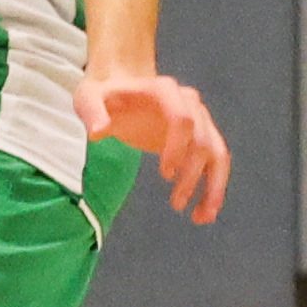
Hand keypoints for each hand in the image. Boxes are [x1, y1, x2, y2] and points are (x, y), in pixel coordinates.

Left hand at [81, 70, 230, 223]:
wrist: (119, 89)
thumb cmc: (103, 95)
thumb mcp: (88, 98)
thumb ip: (92, 112)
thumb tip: (97, 132)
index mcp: (165, 91)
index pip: (183, 119)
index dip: (178, 147)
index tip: (165, 174)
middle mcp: (190, 103)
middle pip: (202, 141)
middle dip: (192, 175)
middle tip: (176, 204)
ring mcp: (199, 120)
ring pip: (218, 155)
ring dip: (214, 187)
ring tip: (201, 218)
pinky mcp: (200, 137)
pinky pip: (215, 164)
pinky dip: (213, 188)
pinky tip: (202, 214)